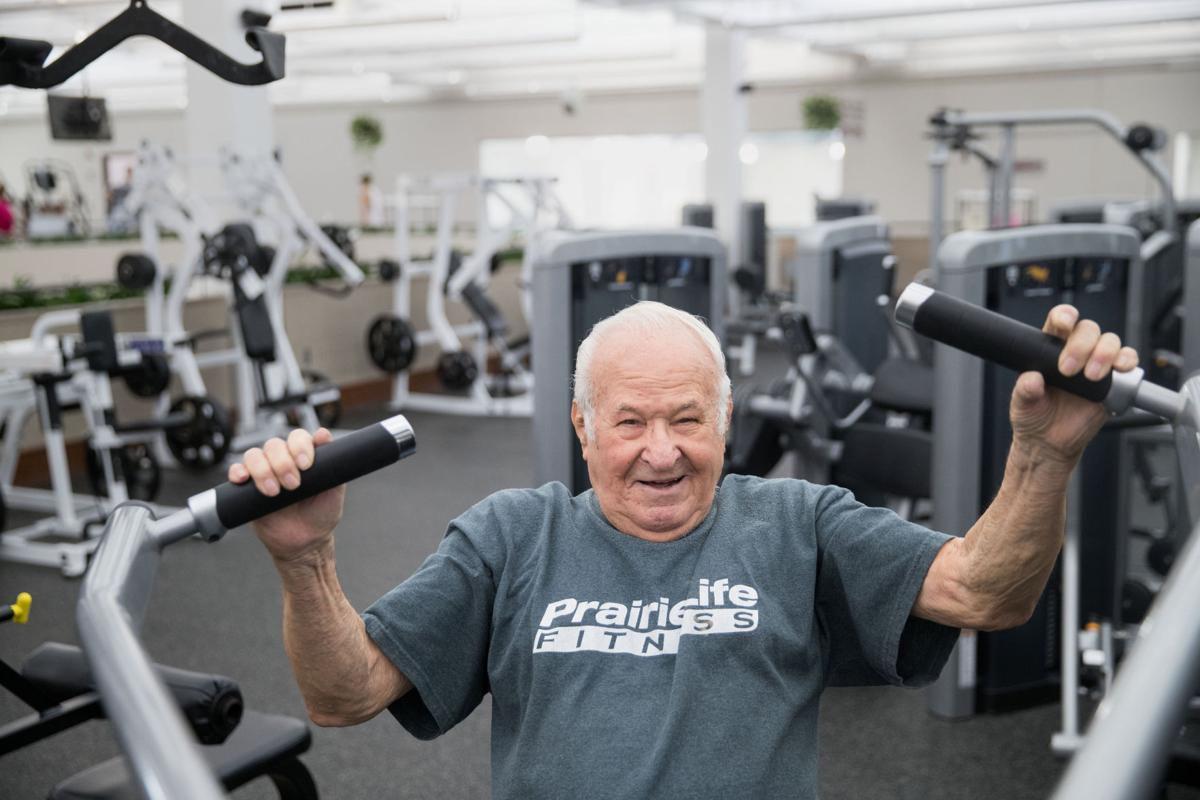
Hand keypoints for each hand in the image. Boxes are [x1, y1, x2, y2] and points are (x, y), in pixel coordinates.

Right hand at [228, 428, 344, 563]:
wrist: (305, 543)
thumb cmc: (321, 514)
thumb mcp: (334, 490)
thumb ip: (332, 464)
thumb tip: (323, 434)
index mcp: (304, 456)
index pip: (298, 437)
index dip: (300, 446)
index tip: (306, 465)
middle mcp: (283, 460)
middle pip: (274, 445)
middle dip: (283, 463)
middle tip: (293, 485)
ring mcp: (264, 472)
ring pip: (254, 455)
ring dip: (263, 470)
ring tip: (274, 492)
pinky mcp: (247, 488)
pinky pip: (236, 470)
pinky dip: (237, 472)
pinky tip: (243, 480)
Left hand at [1009, 305, 1138, 465]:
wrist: (1051, 442)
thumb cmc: (1034, 417)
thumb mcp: (1022, 404)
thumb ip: (1025, 390)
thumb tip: (1031, 379)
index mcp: (1049, 349)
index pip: (1059, 322)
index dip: (1064, 317)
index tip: (1063, 326)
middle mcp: (1075, 351)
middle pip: (1088, 329)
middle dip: (1081, 345)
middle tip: (1067, 370)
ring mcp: (1096, 363)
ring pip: (1110, 341)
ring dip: (1104, 354)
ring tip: (1091, 377)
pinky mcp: (1114, 380)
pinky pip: (1128, 361)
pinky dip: (1126, 361)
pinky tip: (1118, 371)